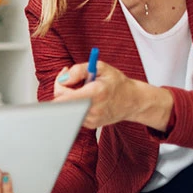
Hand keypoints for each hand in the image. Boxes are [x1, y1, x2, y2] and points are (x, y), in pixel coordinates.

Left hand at [53, 61, 172, 129]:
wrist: (133, 101)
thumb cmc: (116, 82)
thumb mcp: (101, 67)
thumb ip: (79, 70)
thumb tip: (63, 79)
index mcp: (96, 93)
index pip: (64, 96)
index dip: (59, 85)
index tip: (64, 77)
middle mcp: (93, 109)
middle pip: (62, 103)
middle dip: (62, 89)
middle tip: (71, 80)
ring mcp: (92, 119)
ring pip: (67, 108)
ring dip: (69, 98)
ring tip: (82, 90)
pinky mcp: (91, 125)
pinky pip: (73, 114)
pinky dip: (75, 105)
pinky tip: (86, 100)